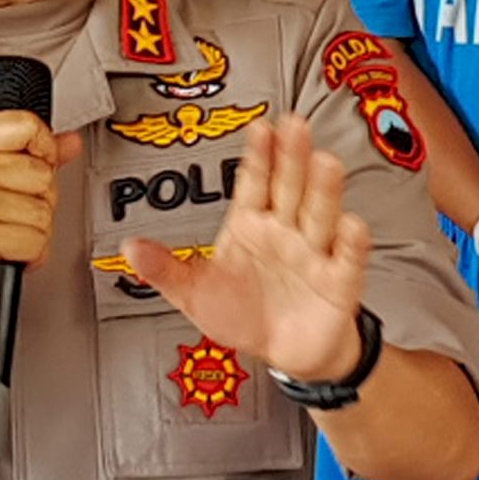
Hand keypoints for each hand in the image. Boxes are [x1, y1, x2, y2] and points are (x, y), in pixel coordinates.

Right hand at [0, 108, 73, 321]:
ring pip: (44, 213)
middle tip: (8, 216)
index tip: (38, 168)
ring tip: (1, 238)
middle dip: (36, 203)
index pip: (28, 125)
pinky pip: (36, 243)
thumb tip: (68, 142)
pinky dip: (28, 258)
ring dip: (31, 235)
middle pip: (44, 174)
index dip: (44, 151)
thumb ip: (19, 153)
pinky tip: (3, 256)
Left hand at [134, 117, 375, 383]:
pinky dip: (350, 243)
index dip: (258, 156)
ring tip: (325, 163)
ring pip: (320, 215)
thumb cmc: (245, 316)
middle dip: (292, 158)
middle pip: (290, 188)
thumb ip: (166, 270)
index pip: (255, 183)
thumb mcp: (196, 294)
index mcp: (250, 225)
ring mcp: (314, 253)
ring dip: (324, 189)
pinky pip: (346, 259)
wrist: (287, 353)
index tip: (260, 128)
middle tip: (294, 126)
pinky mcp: (339, 281)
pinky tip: (350, 225)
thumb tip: (128, 248)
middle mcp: (286, 230)